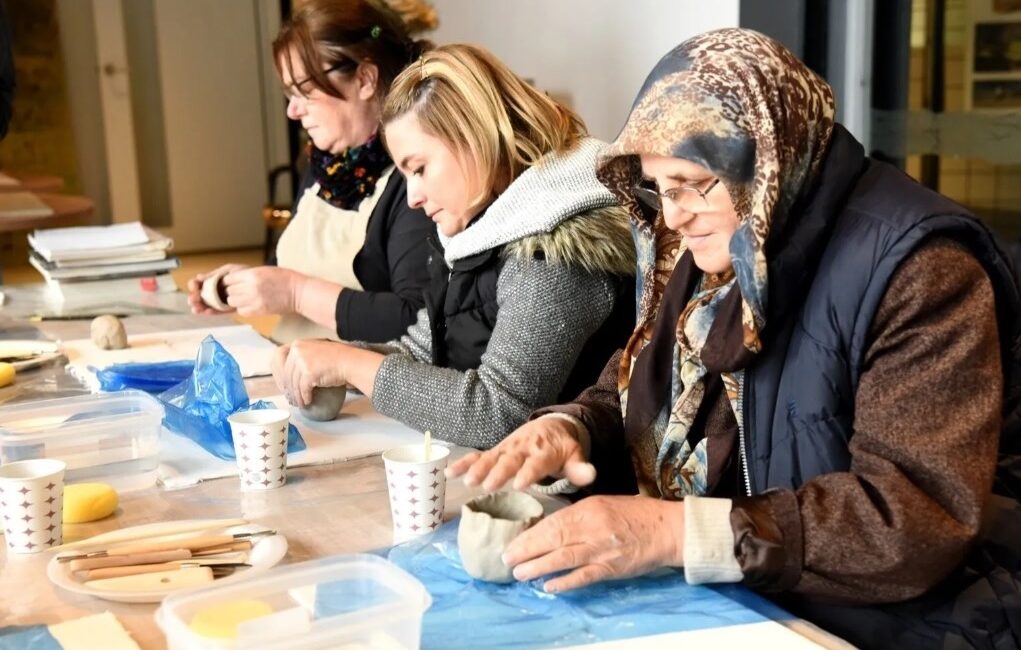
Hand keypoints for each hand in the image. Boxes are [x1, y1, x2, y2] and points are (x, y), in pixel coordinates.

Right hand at [186, 263, 246, 313]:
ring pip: (206, 306)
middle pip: (200, 296)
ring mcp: (219, 301)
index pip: (199, 283)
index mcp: (212, 281)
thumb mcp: (229, 270)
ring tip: (196, 308)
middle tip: (193, 299)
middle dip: (194, 298)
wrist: (258, 281)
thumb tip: (199, 276)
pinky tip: (206, 311)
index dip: (194, 285)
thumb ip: (215, 274)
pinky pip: (217, 312)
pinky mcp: (227, 309)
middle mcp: (214, 292)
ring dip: (199, 307)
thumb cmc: (244, 273)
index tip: (194, 285)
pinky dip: (211, 312)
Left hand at [223, 266, 304, 316]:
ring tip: (245, 298)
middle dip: (232, 291)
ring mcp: (254, 300)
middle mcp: (251, 288)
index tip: (233, 283)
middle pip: (229, 291)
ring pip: (232, 302)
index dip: (229, 281)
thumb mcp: (265, 270)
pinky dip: (243, 309)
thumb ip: (248, 275)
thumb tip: (233, 280)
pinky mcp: (258, 311)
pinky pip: (241, 311)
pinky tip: (251, 305)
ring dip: (236, 301)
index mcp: (253, 275)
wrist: (300, 293)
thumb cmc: (286, 279)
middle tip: (241, 291)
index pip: (228, 279)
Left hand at [272, 339, 351, 406]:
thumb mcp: (315, 350)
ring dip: (296, 396)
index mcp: (297, 344)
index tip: (282, 384)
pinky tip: (308, 401)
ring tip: (301, 403)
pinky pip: (302, 389)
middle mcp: (297, 351)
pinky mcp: (308, 373)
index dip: (277, 373)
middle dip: (287, 388)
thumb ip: (302, 357)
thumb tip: (290, 374)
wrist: (350, 361)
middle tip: (291, 397)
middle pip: (285, 373)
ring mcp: (302, 361)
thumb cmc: (336, 358)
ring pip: (293, 384)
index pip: (277, 358)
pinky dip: (304, 397)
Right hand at [446, 417, 594, 491]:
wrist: (552, 426)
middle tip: (487, 485)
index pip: (536, 463)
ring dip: (478, 468)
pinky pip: (479, 456)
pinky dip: (464, 462)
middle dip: (498, 472)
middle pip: (510, 460)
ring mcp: (507, 448)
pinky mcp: (496, 451)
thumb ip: (581, 468)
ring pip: (491, 457)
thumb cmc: (563, 448)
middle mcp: (523, 448)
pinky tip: (449, 472)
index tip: (519, 484)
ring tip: (467, 481)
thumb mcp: (575, 455)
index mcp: (544, 451)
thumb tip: (592, 475)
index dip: (528, 473)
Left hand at [504, 495, 684, 592]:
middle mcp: (592, 527)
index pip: (552, 523)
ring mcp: (601, 549)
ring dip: (538, 567)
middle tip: (507, 559)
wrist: (665, 528)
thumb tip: (549, 529)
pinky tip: (548, 586)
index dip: (530, 535)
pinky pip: (584, 576)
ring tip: (520, 573)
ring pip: (563, 558)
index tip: (513, 543)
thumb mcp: (602, 504)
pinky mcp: (611, 568)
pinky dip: (565, 582)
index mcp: (588, 509)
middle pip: (553, 539)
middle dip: (527, 550)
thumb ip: (577, 516)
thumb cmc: (634, 514)